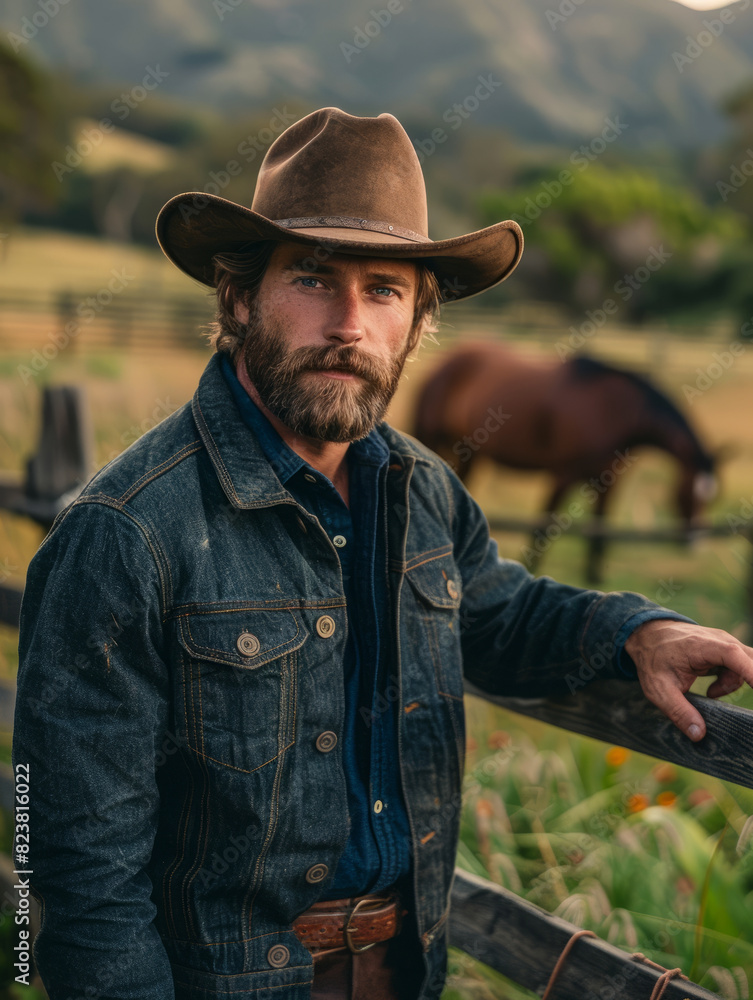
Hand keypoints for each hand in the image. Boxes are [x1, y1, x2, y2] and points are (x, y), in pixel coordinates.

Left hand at [624, 620, 752, 741]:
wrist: (648, 636)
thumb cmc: (653, 660)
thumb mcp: (659, 689)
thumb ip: (679, 712)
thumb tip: (699, 735)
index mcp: (701, 646)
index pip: (733, 655)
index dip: (751, 672)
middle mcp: (719, 641)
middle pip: (749, 660)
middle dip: (751, 681)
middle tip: (720, 696)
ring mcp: (725, 643)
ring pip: (746, 667)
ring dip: (733, 685)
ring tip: (711, 693)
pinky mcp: (726, 650)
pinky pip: (740, 667)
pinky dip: (731, 681)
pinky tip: (712, 689)